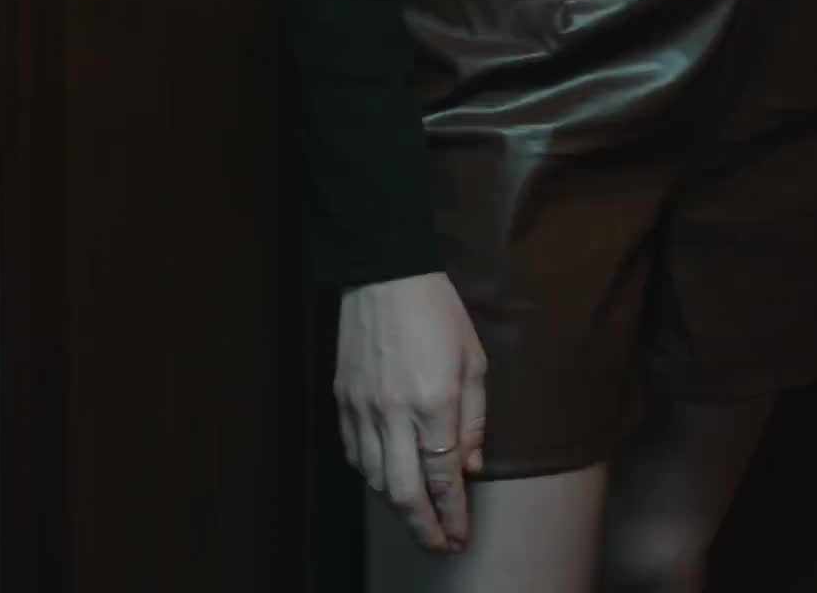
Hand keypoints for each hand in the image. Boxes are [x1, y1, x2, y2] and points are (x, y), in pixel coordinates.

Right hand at [335, 271, 486, 554]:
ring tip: (418, 514)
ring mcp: (363, 407)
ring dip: (399, 506)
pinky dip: (371, 474)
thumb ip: (474, 419)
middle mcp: (395, 411)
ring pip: (376, 479)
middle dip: (424, 529)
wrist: (384, 271)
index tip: (461, 536)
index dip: (453, 515)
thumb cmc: (437, 310)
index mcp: (434, 400)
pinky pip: (355, 454)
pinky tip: (386, 476)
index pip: (443, 477)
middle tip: (439, 545)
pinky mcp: (343, 399)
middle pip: (404, 494)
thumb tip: (469, 468)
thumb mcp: (473, 359)